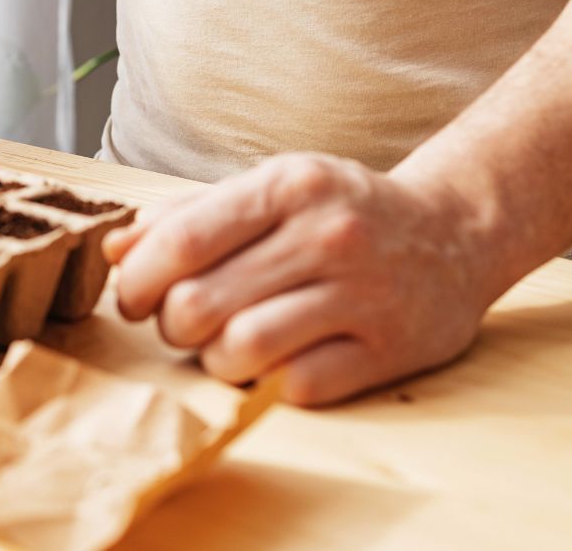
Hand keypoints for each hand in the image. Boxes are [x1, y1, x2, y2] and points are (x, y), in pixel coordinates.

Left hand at [102, 153, 502, 405]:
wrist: (457, 232)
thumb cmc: (342, 212)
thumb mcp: (271, 190)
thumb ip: (189, 215)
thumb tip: (114, 249)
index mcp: (288, 186)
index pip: (182, 240)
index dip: (137, 279)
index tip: (133, 297)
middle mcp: (326, 235)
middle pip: (199, 303)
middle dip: (171, 326)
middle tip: (182, 325)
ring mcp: (362, 294)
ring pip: (241, 349)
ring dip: (214, 360)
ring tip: (225, 346)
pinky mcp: (388, 350)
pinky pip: (295, 385)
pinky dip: (267, 383)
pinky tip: (274, 363)